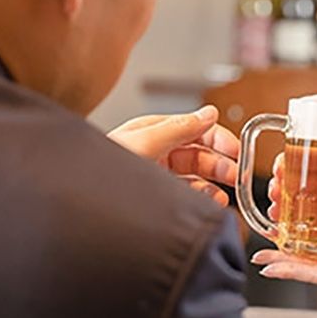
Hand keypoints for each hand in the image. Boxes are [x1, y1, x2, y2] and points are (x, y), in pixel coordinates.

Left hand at [108, 105, 238, 206]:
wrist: (78, 205)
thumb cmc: (101, 170)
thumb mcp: (146, 142)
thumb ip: (181, 127)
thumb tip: (210, 112)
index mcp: (155, 131)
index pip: (197, 129)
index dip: (219, 138)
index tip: (238, 151)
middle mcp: (158, 152)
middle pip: (199, 154)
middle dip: (220, 163)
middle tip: (237, 176)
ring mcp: (156, 176)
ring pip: (195, 177)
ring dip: (213, 184)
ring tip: (224, 195)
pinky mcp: (155, 197)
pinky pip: (186, 195)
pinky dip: (202, 198)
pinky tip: (210, 203)